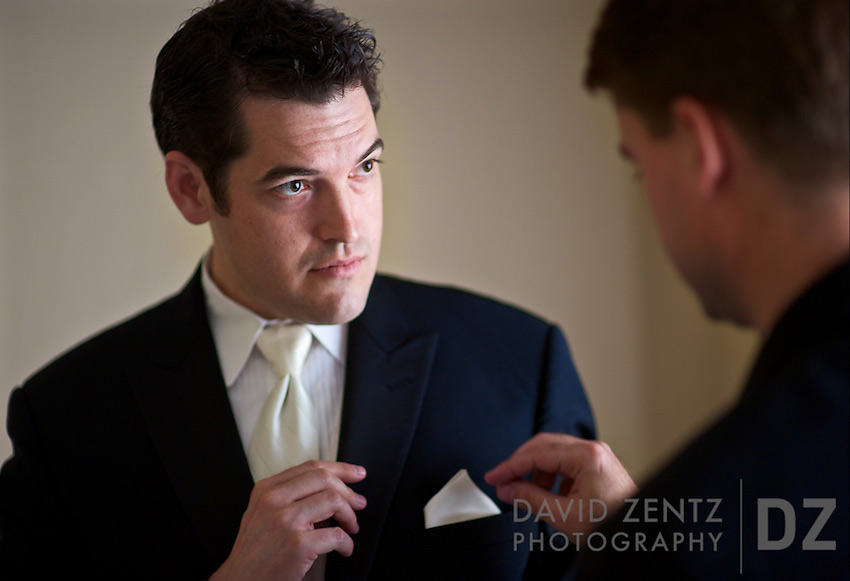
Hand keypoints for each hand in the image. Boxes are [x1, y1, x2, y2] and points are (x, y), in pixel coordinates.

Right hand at [211, 461, 367, 580]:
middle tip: (358, 504)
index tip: (356, 474)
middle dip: (349, 491)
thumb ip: (289, 496)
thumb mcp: (262, 513)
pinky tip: (344, 549)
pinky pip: (336, 535)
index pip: (311, 467)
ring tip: (351, 528)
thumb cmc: (254, 551)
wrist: (239, 580)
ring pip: (334, 501)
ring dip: (350, 516)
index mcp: (267, 489)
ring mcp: (286, 521)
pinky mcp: (298, 544)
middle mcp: (275, 500)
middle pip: (325, 479)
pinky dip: (347, 543)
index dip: (340, 468)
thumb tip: (330, 488)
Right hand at [484, 433, 635, 534]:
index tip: (494, 476)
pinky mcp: (598, 464)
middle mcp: (593, 450)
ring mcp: (597, 455)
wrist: (642, 534)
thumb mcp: (565, 517)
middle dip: (520, 464)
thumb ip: (531, 499)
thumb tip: (507, 488)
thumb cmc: (614, 526)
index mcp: (586, 457)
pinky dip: (551, 475)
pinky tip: (548, 493)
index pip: (537, 454)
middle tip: (503, 480)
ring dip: (536, 471)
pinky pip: (567, 461)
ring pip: (554, 452)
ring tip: (528, 494)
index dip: (510, 466)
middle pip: (544, 445)